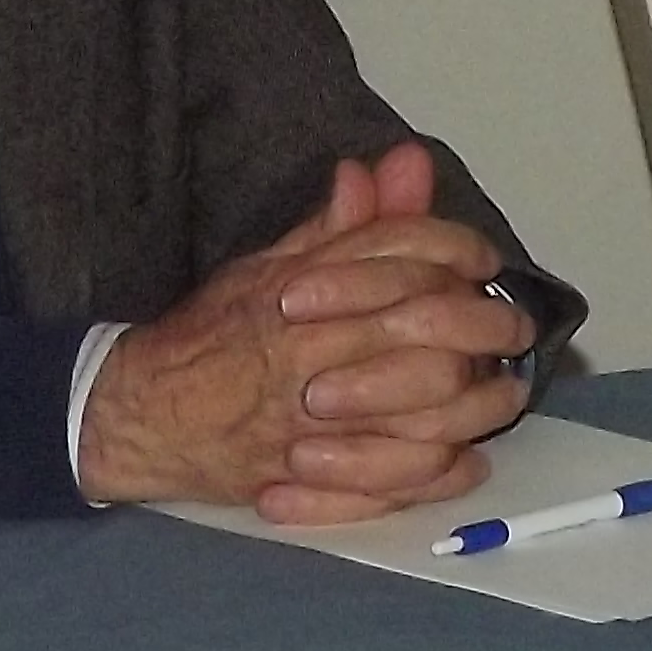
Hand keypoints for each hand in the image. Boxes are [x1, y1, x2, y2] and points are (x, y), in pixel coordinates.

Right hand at [77, 142, 534, 518]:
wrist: (137, 415)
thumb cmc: (211, 336)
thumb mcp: (268, 266)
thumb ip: (341, 227)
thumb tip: (392, 166)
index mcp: (303, 293)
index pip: (405, 257)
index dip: (458, 251)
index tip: (484, 264)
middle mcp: (312, 354)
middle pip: (430, 333)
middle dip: (487, 326)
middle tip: (514, 329)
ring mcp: (313, 425)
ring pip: (425, 412)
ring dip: (479, 404)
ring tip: (502, 394)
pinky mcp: (309, 481)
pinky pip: (394, 484)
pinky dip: (440, 473)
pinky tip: (467, 458)